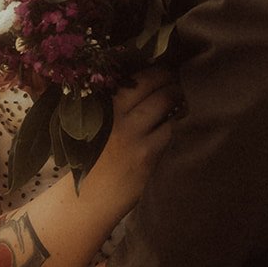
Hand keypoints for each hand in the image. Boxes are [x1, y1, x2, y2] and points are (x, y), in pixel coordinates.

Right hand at [91, 66, 181, 211]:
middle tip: (176, 80)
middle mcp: (115, 115)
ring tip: (180, 100)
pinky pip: (171, 130)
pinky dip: (176, 125)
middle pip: (152, 83)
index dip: (152, 69)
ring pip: (165, 103)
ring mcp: (133, 135)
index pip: (132, 76)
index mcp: (99, 105)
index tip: (162, 68)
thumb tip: (143, 81)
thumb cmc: (91, 159)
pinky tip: (176, 125)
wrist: (87, 198)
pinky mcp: (147, 154)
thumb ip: (112, 104)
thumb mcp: (92, 124)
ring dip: (176, 98)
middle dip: (169, 78)